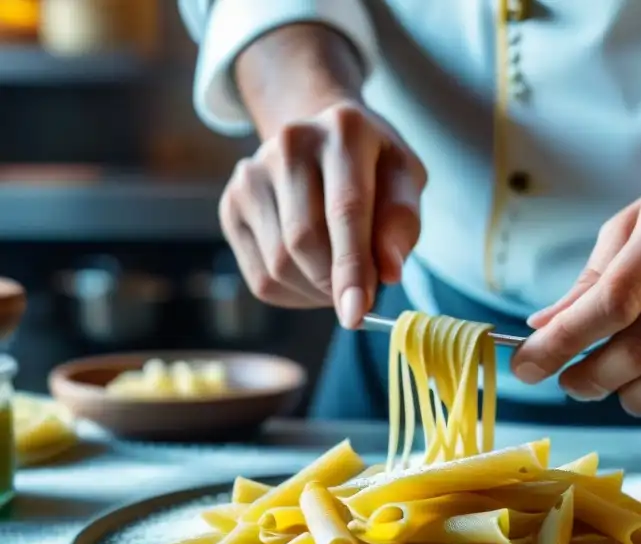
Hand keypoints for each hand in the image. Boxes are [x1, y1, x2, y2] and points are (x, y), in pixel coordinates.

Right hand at [219, 99, 426, 327]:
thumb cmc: (375, 169)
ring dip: (316, 291)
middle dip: (335, 283)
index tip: (356, 314)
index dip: (352, 267)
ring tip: (340, 277)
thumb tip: (388, 274)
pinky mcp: (231, 205)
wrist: (326, 141)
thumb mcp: (406, 182)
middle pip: (304, 241)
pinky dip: (295, 294)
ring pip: (279, 264)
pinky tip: (313, 275)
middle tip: (361, 295)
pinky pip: (261, 277)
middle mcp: (290, 142)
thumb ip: (402, 224)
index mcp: (344, 130)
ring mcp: (252, 173)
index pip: (345, 210)